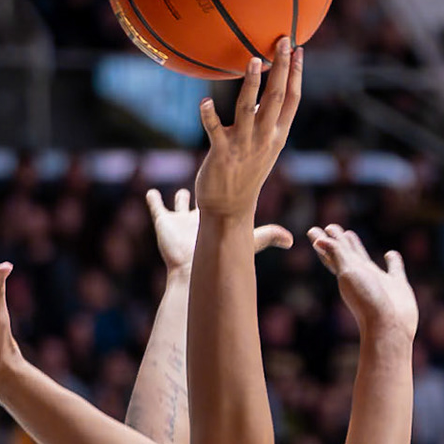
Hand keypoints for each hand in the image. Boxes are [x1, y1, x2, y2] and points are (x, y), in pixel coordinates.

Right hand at [146, 186, 291, 272]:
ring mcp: (180, 221)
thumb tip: (293, 240)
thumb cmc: (221, 252)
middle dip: (205, 194)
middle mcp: (200, 218)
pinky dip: (152, 200)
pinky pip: (156, 208)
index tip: (230, 178)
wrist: (194, 265)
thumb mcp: (249, 240)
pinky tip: (150, 192)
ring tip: (179, 191)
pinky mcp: (163, 222)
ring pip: (178, 204)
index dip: (225, 192)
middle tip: (207, 178)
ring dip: (178, 197)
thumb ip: (270, 236)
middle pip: (203, 202)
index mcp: (218, 219)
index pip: (222, 203)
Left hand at [194, 38, 302, 218]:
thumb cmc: (244, 175)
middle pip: (277, 98)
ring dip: (252, 84)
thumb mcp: (262, 147)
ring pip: (250, 109)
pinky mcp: (222, 153)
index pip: (293, 100)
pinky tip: (204, 101)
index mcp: (277, 136)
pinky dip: (209, 116)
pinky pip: (215, 131)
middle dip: (282, 68)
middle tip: (283, 40)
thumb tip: (265, 94)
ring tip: (253, 59)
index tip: (299, 49)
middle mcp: (264, 139)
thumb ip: (265, 121)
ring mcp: (243, 146)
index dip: (296, 74)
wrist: (229, 210)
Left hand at [308, 224, 416, 338]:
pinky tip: (391, 254)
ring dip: (356, 246)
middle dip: (337, 240)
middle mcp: (361, 276)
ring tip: (350, 234)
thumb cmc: (368, 301)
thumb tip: (319, 239)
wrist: (389, 327)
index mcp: (347, 273)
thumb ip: (338, 254)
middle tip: (331, 227)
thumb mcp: (349, 273)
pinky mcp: (397, 285)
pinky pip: (394, 268)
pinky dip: (392, 260)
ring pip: (365, 259)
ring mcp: (379, 281)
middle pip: (345, 253)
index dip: (323, 242)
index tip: (315, 231)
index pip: (331, 253)